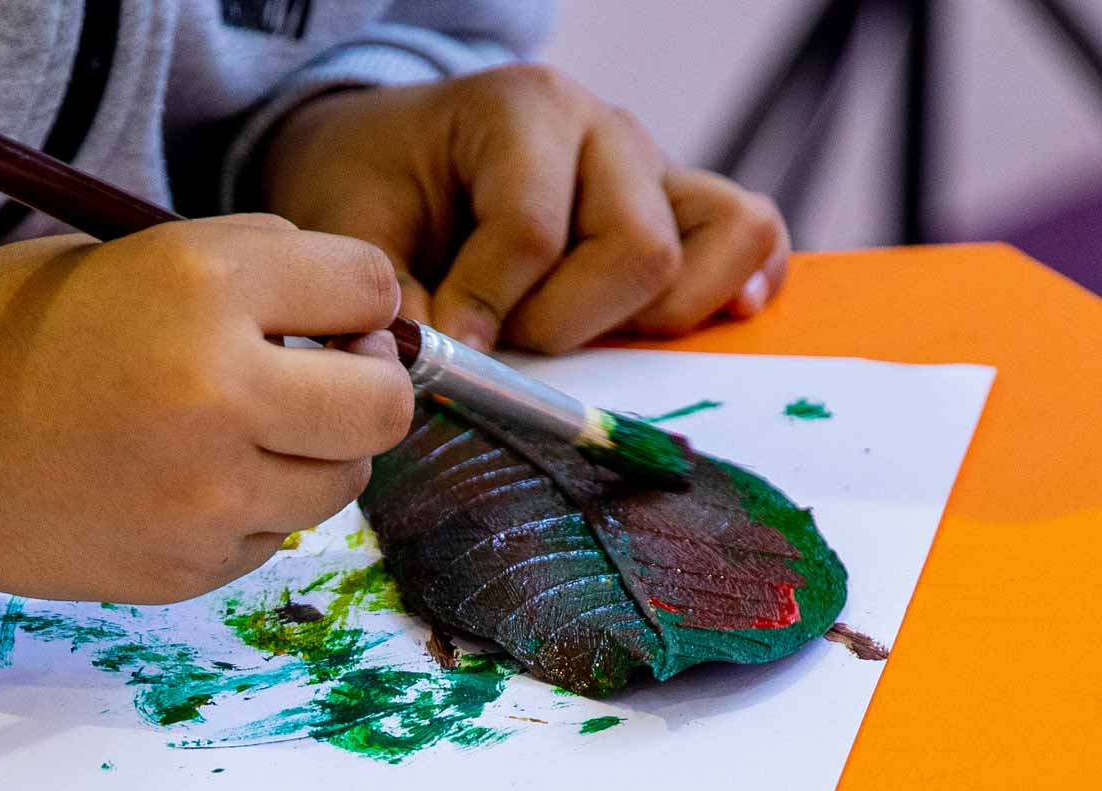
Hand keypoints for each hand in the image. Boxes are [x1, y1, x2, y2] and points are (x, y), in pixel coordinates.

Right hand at [0, 214, 413, 601]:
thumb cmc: (7, 332)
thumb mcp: (133, 256)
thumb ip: (254, 274)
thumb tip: (361, 321)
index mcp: (202, 286)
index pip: (370, 287)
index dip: (355, 296)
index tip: (329, 308)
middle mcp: (218, 394)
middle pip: (384, 406)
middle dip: (365, 382)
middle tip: (319, 374)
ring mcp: (206, 496)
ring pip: (341, 483)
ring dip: (311, 451)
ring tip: (235, 428)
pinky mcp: (186, 568)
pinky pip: (272, 536)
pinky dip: (249, 507)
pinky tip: (178, 479)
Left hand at [261, 64, 789, 353]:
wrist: (390, 155)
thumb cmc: (374, 188)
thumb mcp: (351, 231)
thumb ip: (387, 301)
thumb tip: (435, 369)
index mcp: (520, 111)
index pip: (534, 230)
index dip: (487, 305)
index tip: (444, 340)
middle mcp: (604, 129)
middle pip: (638, 249)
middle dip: (564, 321)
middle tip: (504, 336)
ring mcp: (654, 167)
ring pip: (716, 246)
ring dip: (645, 318)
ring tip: (572, 332)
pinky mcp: (684, 208)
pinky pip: (751, 238)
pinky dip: (732, 288)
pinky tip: (681, 327)